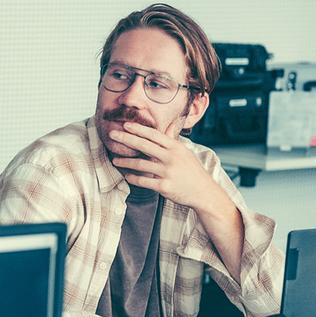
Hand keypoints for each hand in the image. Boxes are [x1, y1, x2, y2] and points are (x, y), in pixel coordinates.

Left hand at [107, 121, 227, 213]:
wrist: (203, 192)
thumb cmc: (192, 171)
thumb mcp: (185, 153)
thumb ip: (172, 141)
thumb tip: (168, 126)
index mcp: (175, 147)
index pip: (154, 135)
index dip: (138, 129)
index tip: (125, 125)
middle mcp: (171, 158)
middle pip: (144, 146)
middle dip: (126, 139)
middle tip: (112, 134)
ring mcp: (167, 172)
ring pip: (140, 164)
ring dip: (124, 161)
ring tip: (114, 160)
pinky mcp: (164, 186)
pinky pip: (143, 181)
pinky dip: (132, 178)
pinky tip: (126, 175)